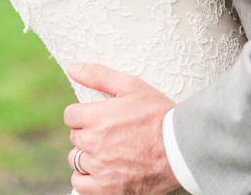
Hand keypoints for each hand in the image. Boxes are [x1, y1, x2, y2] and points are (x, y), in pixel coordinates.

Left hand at [64, 63, 177, 194]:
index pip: (70, 115)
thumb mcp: (131, 86)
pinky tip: (102, 171)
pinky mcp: (107, 190)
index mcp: (95, 118)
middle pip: (75, 138)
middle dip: (88, 133)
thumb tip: (73, 68)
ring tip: (109, 152)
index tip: (98, 117)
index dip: (84, 114)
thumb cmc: (157, 115)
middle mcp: (93, 144)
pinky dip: (87, 179)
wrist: (180, 149)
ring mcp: (99, 170)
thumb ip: (98, 76)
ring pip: (76, 161)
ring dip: (87, 156)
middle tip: (110, 133)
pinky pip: (80, 185)